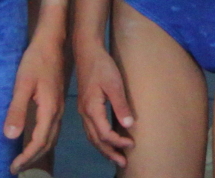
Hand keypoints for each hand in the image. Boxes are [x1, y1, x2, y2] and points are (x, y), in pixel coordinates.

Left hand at [4, 31, 64, 171]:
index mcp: (50, 109)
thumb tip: (10, 136)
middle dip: (33, 159)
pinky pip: (52, 128)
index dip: (26, 157)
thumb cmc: (35, 61)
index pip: (39, 142)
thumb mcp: (22, 84)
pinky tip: (34, 139)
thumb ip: (17, 110)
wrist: (51, 42)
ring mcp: (59, 107)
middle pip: (47, 143)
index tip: (13, 167)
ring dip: (39, 151)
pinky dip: (43, 140)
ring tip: (24, 159)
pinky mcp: (57, 101)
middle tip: (17, 168)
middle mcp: (57, 111)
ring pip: (51, 137)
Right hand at [72, 40, 135, 163]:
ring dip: (104, 148)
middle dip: (110, 152)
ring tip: (116, 157)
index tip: (132, 144)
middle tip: (123, 163)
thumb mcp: (114, 84)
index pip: (104, 134)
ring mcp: (83, 111)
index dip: (118, 142)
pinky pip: (91, 129)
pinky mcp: (85, 107)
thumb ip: (121, 105)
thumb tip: (129, 125)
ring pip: (92, 136)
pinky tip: (106, 140)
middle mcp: (85, 114)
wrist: (86, 52)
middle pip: (97, 140)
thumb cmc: (102, 66)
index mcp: (92, 109)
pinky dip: (99, 139)